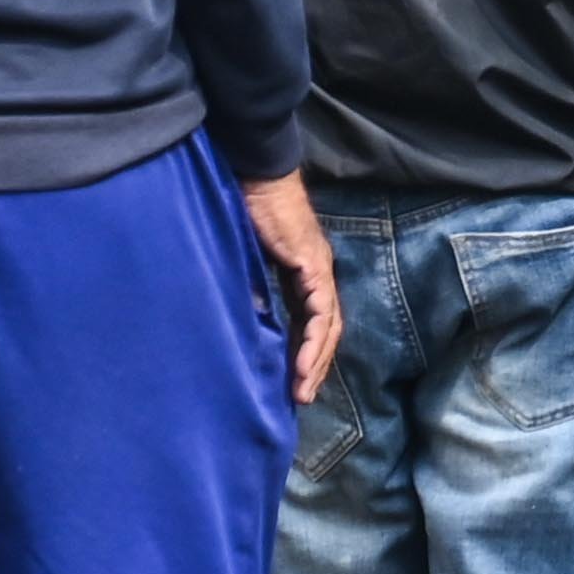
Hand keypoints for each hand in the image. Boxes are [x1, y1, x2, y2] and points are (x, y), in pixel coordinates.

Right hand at [237, 170, 341, 404]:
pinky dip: (313, 339)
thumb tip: (248, 320)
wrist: (255, 176)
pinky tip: (302, 363)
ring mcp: (318, 268)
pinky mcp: (312, 264)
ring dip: (315, 361)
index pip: (312, 321)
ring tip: (302, 391)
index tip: (293, 382)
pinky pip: (319, 309)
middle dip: (314, 366)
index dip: (305, 352)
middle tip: (301, 398)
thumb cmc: (246, 211)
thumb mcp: (245, 261)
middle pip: (326, 329)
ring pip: (328, 325)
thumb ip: (251, 289)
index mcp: (303, 274)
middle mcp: (317, 274)